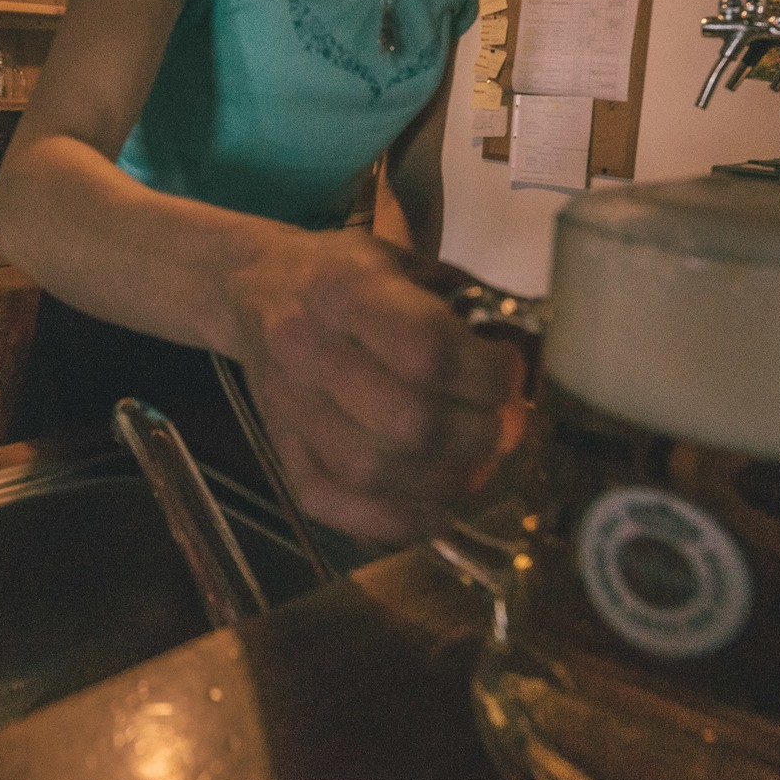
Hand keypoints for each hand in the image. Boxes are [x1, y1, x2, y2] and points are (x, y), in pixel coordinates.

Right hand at [227, 229, 529, 543]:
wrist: (252, 288)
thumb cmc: (344, 274)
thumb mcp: (399, 260)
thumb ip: (457, 304)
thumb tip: (527, 362)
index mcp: (342, 288)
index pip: (425, 349)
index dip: (485, 375)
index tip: (509, 374)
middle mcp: (305, 348)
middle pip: (407, 421)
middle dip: (477, 434)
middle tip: (503, 427)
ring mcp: (287, 407)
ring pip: (373, 471)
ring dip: (444, 480)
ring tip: (477, 466)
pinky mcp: (278, 451)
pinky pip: (334, 504)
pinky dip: (393, 519)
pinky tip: (434, 507)